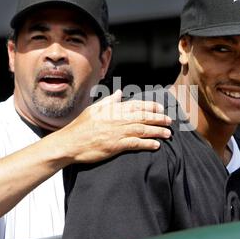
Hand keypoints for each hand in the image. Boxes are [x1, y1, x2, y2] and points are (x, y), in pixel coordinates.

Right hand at [53, 90, 171, 163]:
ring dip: (157, 131)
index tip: (161, 108)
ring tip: (168, 133)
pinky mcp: (116, 145)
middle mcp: (118, 119)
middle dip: (159, 118)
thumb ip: (109, 101)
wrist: (70, 143)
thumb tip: (119, 93)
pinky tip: (156, 145)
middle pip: (144, 117)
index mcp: (113, 109)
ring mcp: (118, 132)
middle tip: (169, 121)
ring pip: (143, 129)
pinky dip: (147, 144)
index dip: (151, 106)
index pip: (137, 105)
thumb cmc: (81, 126)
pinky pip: (136, 144)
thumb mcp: (94, 109)